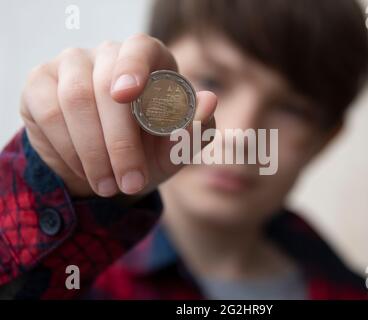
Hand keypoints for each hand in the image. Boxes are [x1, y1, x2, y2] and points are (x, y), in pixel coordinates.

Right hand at [19, 33, 216, 198]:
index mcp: (150, 61)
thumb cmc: (150, 151)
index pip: (141, 48)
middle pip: (106, 85)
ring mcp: (72, 65)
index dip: (134, 67)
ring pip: (75, 99)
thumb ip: (197, 128)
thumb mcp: (176, 148)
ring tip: (108, 186)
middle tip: (131, 183)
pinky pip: (48, 113)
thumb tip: (209, 101)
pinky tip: (83, 171)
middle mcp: (110, 55)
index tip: (127, 94)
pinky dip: (68, 149)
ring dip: (94, 152)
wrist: (109, 169)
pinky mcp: (41, 83)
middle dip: (120, 143)